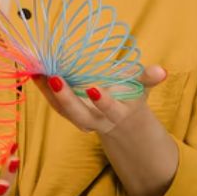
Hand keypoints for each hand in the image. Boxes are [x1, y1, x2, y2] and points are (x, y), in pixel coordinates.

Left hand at [33, 64, 167, 136]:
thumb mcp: (142, 89)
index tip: (94, 89)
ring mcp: (80, 119)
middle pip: (80, 116)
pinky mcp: (68, 114)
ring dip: (48, 93)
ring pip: (63, 111)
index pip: (110, 110)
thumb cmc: (131, 98)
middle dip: (68, 100)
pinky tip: (34, 73)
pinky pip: (54, 104)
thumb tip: (162, 71)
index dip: (104, 102)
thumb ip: (148, 79)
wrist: (121, 123)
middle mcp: (97, 121)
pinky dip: (43, 90)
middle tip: (56, 79)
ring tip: (38, 72)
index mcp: (118, 114)